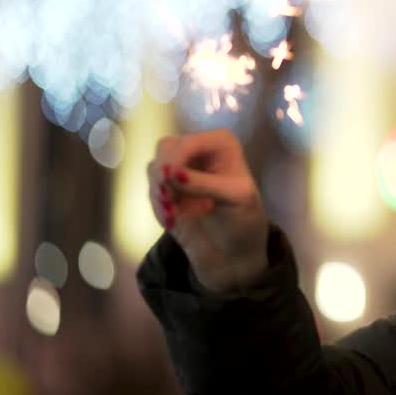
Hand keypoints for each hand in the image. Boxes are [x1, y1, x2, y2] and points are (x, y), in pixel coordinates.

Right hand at [147, 129, 270, 292]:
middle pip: (165, 148)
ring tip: (174, 214)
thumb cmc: (244, 219)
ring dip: (159, 193)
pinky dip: (158, 206)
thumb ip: (203, 184)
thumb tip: (171, 173)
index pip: (189, 142)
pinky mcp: (167, 191)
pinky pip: (151, 191)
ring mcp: (180, 170)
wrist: (232, 253)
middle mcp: (198, 151)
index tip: (170, 181)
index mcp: (221, 144)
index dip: (176, 159)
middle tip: (169, 199)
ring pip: (154, 169)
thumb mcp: (235, 198)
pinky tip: (173, 221)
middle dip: (163, 174)